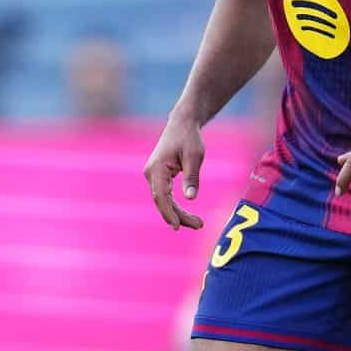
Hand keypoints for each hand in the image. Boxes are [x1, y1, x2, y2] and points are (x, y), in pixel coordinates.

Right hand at [142, 115, 207, 229]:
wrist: (182, 123)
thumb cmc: (189, 137)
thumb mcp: (194, 156)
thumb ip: (191, 177)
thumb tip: (190, 198)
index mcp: (157, 168)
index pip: (160, 196)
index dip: (168, 213)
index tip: (178, 226)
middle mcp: (151, 173)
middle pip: (162, 201)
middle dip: (178, 216)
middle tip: (199, 225)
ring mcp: (153, 175)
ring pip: (163, 200)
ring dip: (178, 213)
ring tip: (197, 223)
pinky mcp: (159, 176)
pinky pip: (165, 195)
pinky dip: (175, 206)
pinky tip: (186, 215)